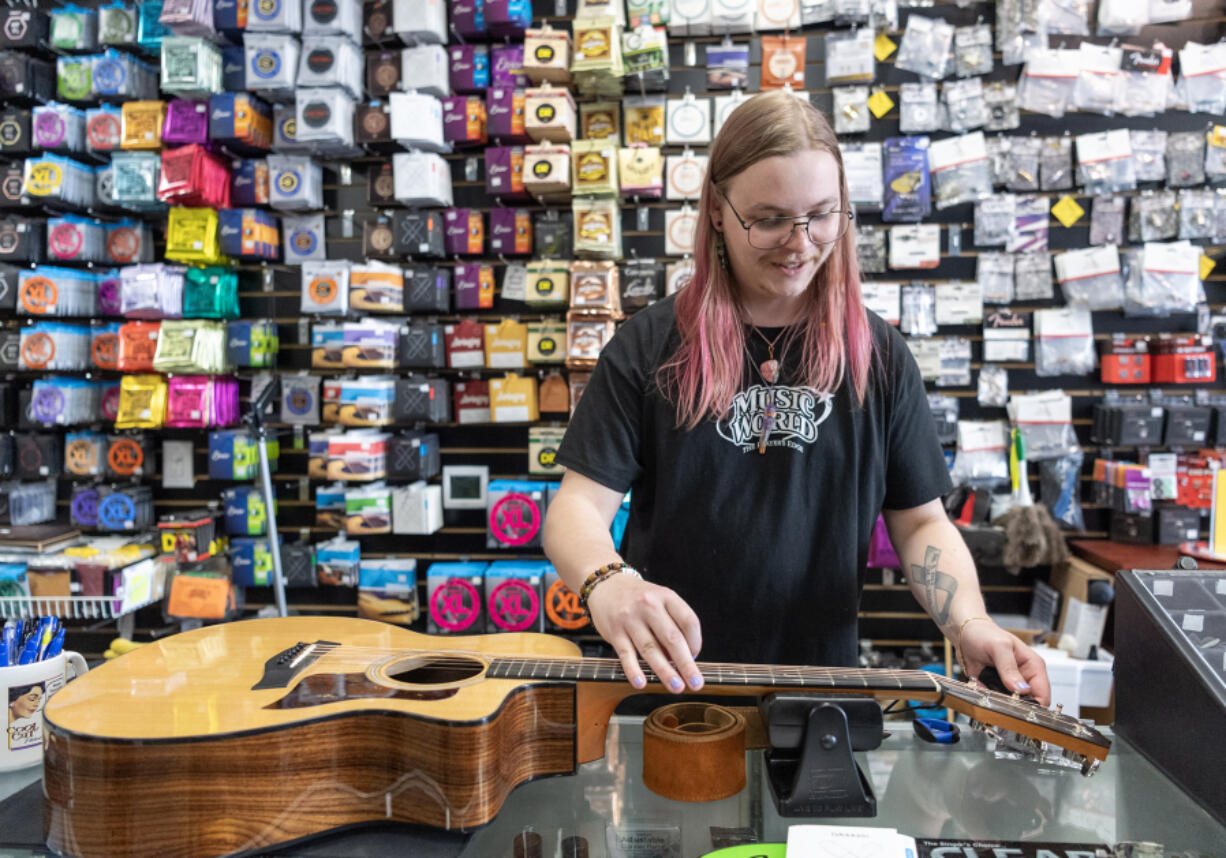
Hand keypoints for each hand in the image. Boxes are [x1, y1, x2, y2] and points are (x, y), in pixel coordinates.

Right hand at [586, 573, 703, 693]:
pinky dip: (634, 670)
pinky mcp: (615, 632)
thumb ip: (672, 623)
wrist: (606, 585)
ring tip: (676, 687)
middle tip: (695, 682)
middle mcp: (649, 606)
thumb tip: (683, 657)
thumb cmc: (638, 597)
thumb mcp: (660, 599)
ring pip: (650, 648)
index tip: (695, 655)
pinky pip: (626, 654)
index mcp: (666, 596)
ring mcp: (630, 619)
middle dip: (686, 664)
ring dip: (665, 671)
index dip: (696, 641)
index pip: (688, 620)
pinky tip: (641, 683)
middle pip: (672, 638)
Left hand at [957, 621, 1051, 706]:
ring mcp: (1010, 685)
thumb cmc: (985, 634)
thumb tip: (1021, 689)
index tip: (1019, 707)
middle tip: (998, 697)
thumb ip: (1009, 668)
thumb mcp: (999, 647)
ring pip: (1010, 706)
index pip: (1043, 695)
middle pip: (1028, 704)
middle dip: (1014, 705)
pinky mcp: (996, 688)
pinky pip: (994, 701)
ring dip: (998, 702)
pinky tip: (978, 685)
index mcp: (1034, 666)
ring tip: (985, 687)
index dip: (1034, 705)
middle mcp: (1024, 678)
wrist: (966, 634)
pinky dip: (986, 697)